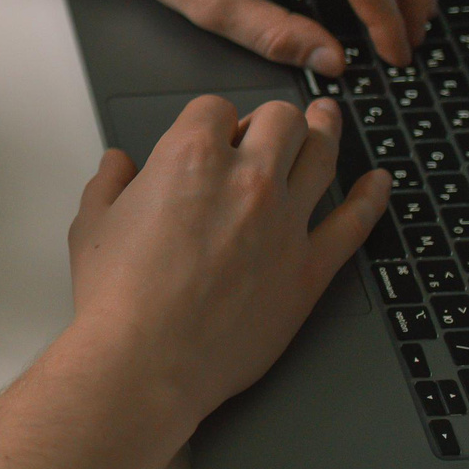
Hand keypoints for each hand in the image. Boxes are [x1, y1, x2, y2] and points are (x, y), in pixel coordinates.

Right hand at [67, 93, 386, 427]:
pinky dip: (371, 196)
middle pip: (280, 119)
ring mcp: (285, 222)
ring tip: (327, 120)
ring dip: (325, 131)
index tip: (211, 135)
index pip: (215, 108)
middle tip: (267, 131)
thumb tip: (117, 164)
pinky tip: (377, 183)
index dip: (212, 119)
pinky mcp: (309, 268)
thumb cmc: (115, 296)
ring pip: (321, 154)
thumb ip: (108, 183)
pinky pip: (354, 221)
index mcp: (190, 156)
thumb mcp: (91, 224)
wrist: (147, 359)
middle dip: (272, 119)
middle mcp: (246, 179)